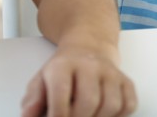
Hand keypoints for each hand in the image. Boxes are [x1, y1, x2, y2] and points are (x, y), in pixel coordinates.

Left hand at [20, 43, 136, 116]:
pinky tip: (104, 114)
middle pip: (89, 103)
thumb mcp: (41, 79)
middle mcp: (90, 65)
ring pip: (111, 105)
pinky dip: (118, 116)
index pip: (61, 95)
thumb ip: (33, 99)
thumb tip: (28, 116)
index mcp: (64, 65)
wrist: (88, 47)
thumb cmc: (63, 70)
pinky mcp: (126, 80)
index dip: (58, 116)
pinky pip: (128, 104)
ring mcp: (111, 72)